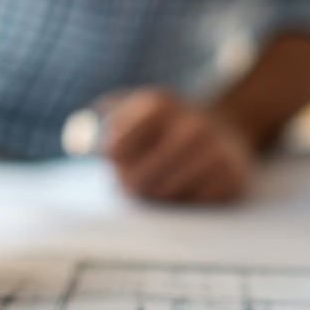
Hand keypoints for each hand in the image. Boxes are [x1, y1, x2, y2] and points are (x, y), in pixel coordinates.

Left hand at [102, 89, 254, 202]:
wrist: (226, 129)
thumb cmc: (164, 127)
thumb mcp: (133, 109)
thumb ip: (97, 123)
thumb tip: (77, 143)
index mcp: (159, 104)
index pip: (115, 149)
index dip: (112, 159)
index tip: (116, 156)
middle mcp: (192, 126)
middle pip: (136, 181)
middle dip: (129, 184)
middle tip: (132, 179)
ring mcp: (216, 153)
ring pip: (163, 196)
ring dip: (156, 194)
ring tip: (163, 178)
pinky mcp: (232, 179)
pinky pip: (191, 205)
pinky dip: (185, 200)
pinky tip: (190, 183)